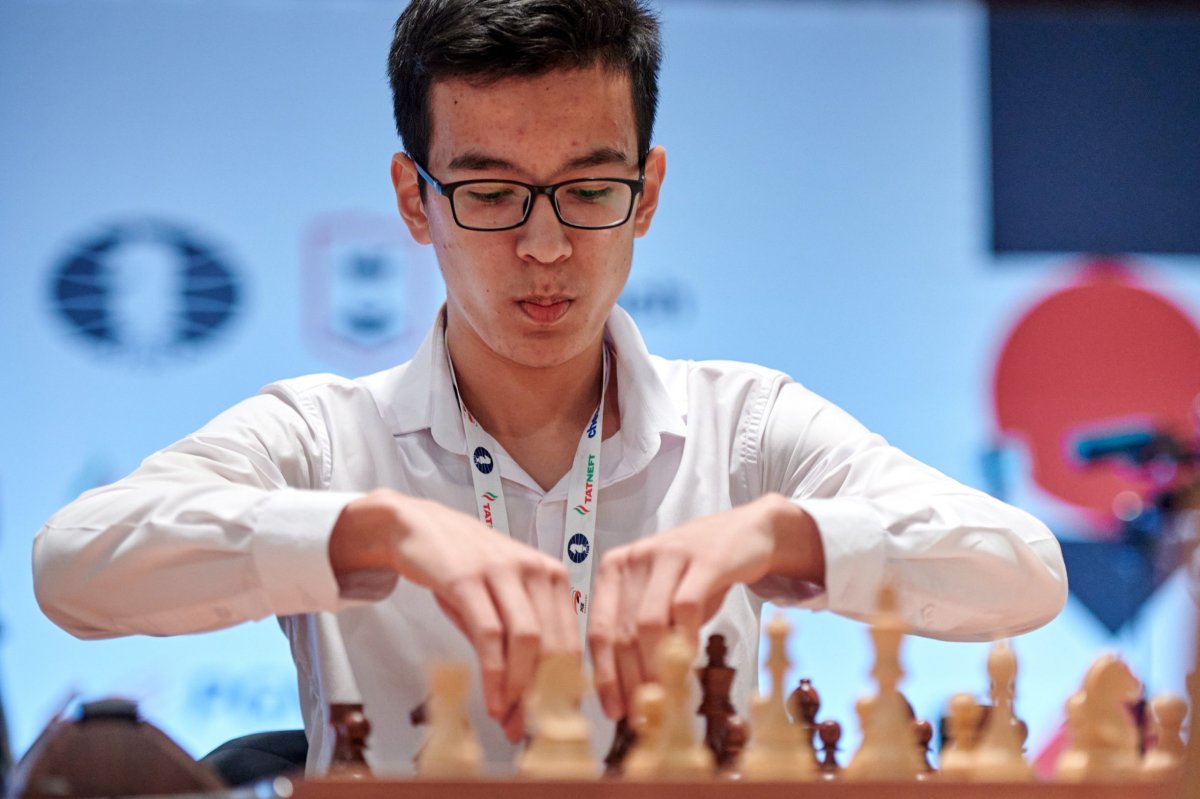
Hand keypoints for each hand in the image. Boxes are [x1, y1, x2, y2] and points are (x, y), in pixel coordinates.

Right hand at [329, 489, 578, 740]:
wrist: (418, 526)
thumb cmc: (462, 568)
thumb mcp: (498, 602)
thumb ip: (514, 646)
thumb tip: (523, 703)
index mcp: (553, 577)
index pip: (571, 640)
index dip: (565, 686)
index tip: (554, 719)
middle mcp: (536, 570)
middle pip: (554, 644)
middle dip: (543, 695)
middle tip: (528, 729)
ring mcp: (504, 571)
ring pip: (527, 639)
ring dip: (519, 687)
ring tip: (507, 719)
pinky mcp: (470, 577)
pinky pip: (490, 632)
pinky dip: (493, 672)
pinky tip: (490, 698)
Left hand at [587, 493, 822, 719]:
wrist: (744, 532)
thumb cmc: (695, 573)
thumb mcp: (659, 597)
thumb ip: (638, 632)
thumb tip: (627, 692)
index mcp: (614, 568)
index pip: (599, 629)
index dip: (605, 675)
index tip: (613, 710)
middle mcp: (635, 559)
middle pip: (623, 631)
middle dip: (630, 680)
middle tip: (642, 715)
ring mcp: (668, 556)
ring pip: (649, 622)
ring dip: (655, 666)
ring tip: (664, 697)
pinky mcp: (703, 560)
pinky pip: (686, 607)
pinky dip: (686, 641)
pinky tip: (690, 664)